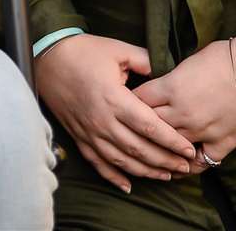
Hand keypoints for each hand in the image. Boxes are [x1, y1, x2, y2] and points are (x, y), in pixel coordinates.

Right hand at [35, 34, 196, 192]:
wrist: (46, 58)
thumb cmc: (83, 52)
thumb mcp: (117, 49)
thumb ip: (145, 60)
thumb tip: (167, 70)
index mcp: (114, 98)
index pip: (149, 127)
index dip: (171, 141)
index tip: (189, 150)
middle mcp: (102, 120)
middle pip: (139, 149)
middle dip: (165, 161)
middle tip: (186, 168)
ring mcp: (89, 131)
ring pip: (121, 161)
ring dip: (145, 172)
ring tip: (166, 176)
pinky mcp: (78, 136)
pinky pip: (97, 163)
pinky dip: (113, 177)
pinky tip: (128, 186)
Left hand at [134, 30, 235, 171]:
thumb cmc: (228, 56)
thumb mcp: (190, 60)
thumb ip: (172, 76)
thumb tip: (160, 82)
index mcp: (171, 87)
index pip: (138, 100)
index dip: (129, 101)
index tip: (123, 103)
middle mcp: (182, 112)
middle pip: (149, 125)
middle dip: (139, 126)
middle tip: (131, 128)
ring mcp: (202, 130)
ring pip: (171, 146)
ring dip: (160, 148)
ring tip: (150, 150)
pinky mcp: (223, 142)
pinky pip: (202, 162)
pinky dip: (191, 165)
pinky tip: (182, 166)